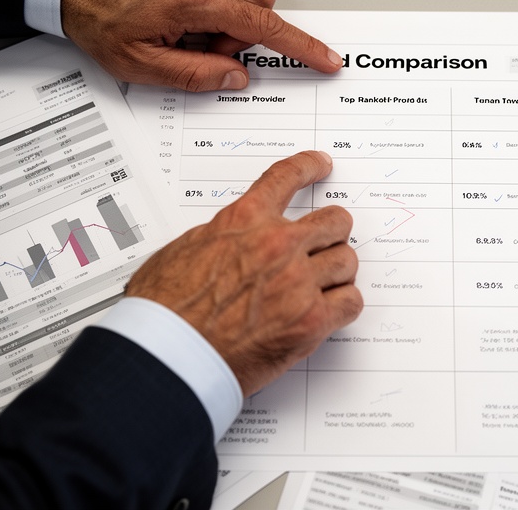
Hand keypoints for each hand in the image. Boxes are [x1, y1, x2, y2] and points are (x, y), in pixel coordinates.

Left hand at [61, 0, 342, 90]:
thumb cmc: (93, 11)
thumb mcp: (140, 64)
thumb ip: (196, 75)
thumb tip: (236, 75)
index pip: (265, 28)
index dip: (302, 47)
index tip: (327, 58)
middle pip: (259, 3)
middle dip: (242, 29)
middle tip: (201, 40)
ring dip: (227, 2)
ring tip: (185, 11)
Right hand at [125, 151, 361, 395]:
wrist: (169, 353)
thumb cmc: (166, 309)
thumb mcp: (184, 250)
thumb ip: (223, 237)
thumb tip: (237, 238)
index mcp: (244, 221)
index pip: (286, 177)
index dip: (309, 166)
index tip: (320, 164)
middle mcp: (277, 246)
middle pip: (335, 221)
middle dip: (332, 232)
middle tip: (326, 243)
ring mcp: (298, 283)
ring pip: (347, 262)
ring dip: (337, 272)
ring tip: (323, 284)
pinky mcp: (311, 321)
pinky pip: (350, 302)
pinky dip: (343, 305)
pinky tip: (330, 309)